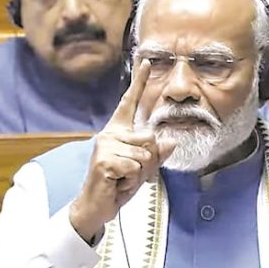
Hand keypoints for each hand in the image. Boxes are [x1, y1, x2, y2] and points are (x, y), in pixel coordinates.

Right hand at [69, 60, 175, 241]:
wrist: (97, 206)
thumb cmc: (117, 185)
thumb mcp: (143, 169)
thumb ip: (157, 155)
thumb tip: (171, 141)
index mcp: (119, 132)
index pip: (130, 103)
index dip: (139, 82)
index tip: (146, 61)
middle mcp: (110, 134)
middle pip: (149, 138)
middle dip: (148, 162)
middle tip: (131, 174)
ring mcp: (106, 146)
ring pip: (145, 155)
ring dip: (140, 174)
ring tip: (123, 179)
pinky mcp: (105, 160)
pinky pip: (136, 167)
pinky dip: (132, 180)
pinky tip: (118, 183)